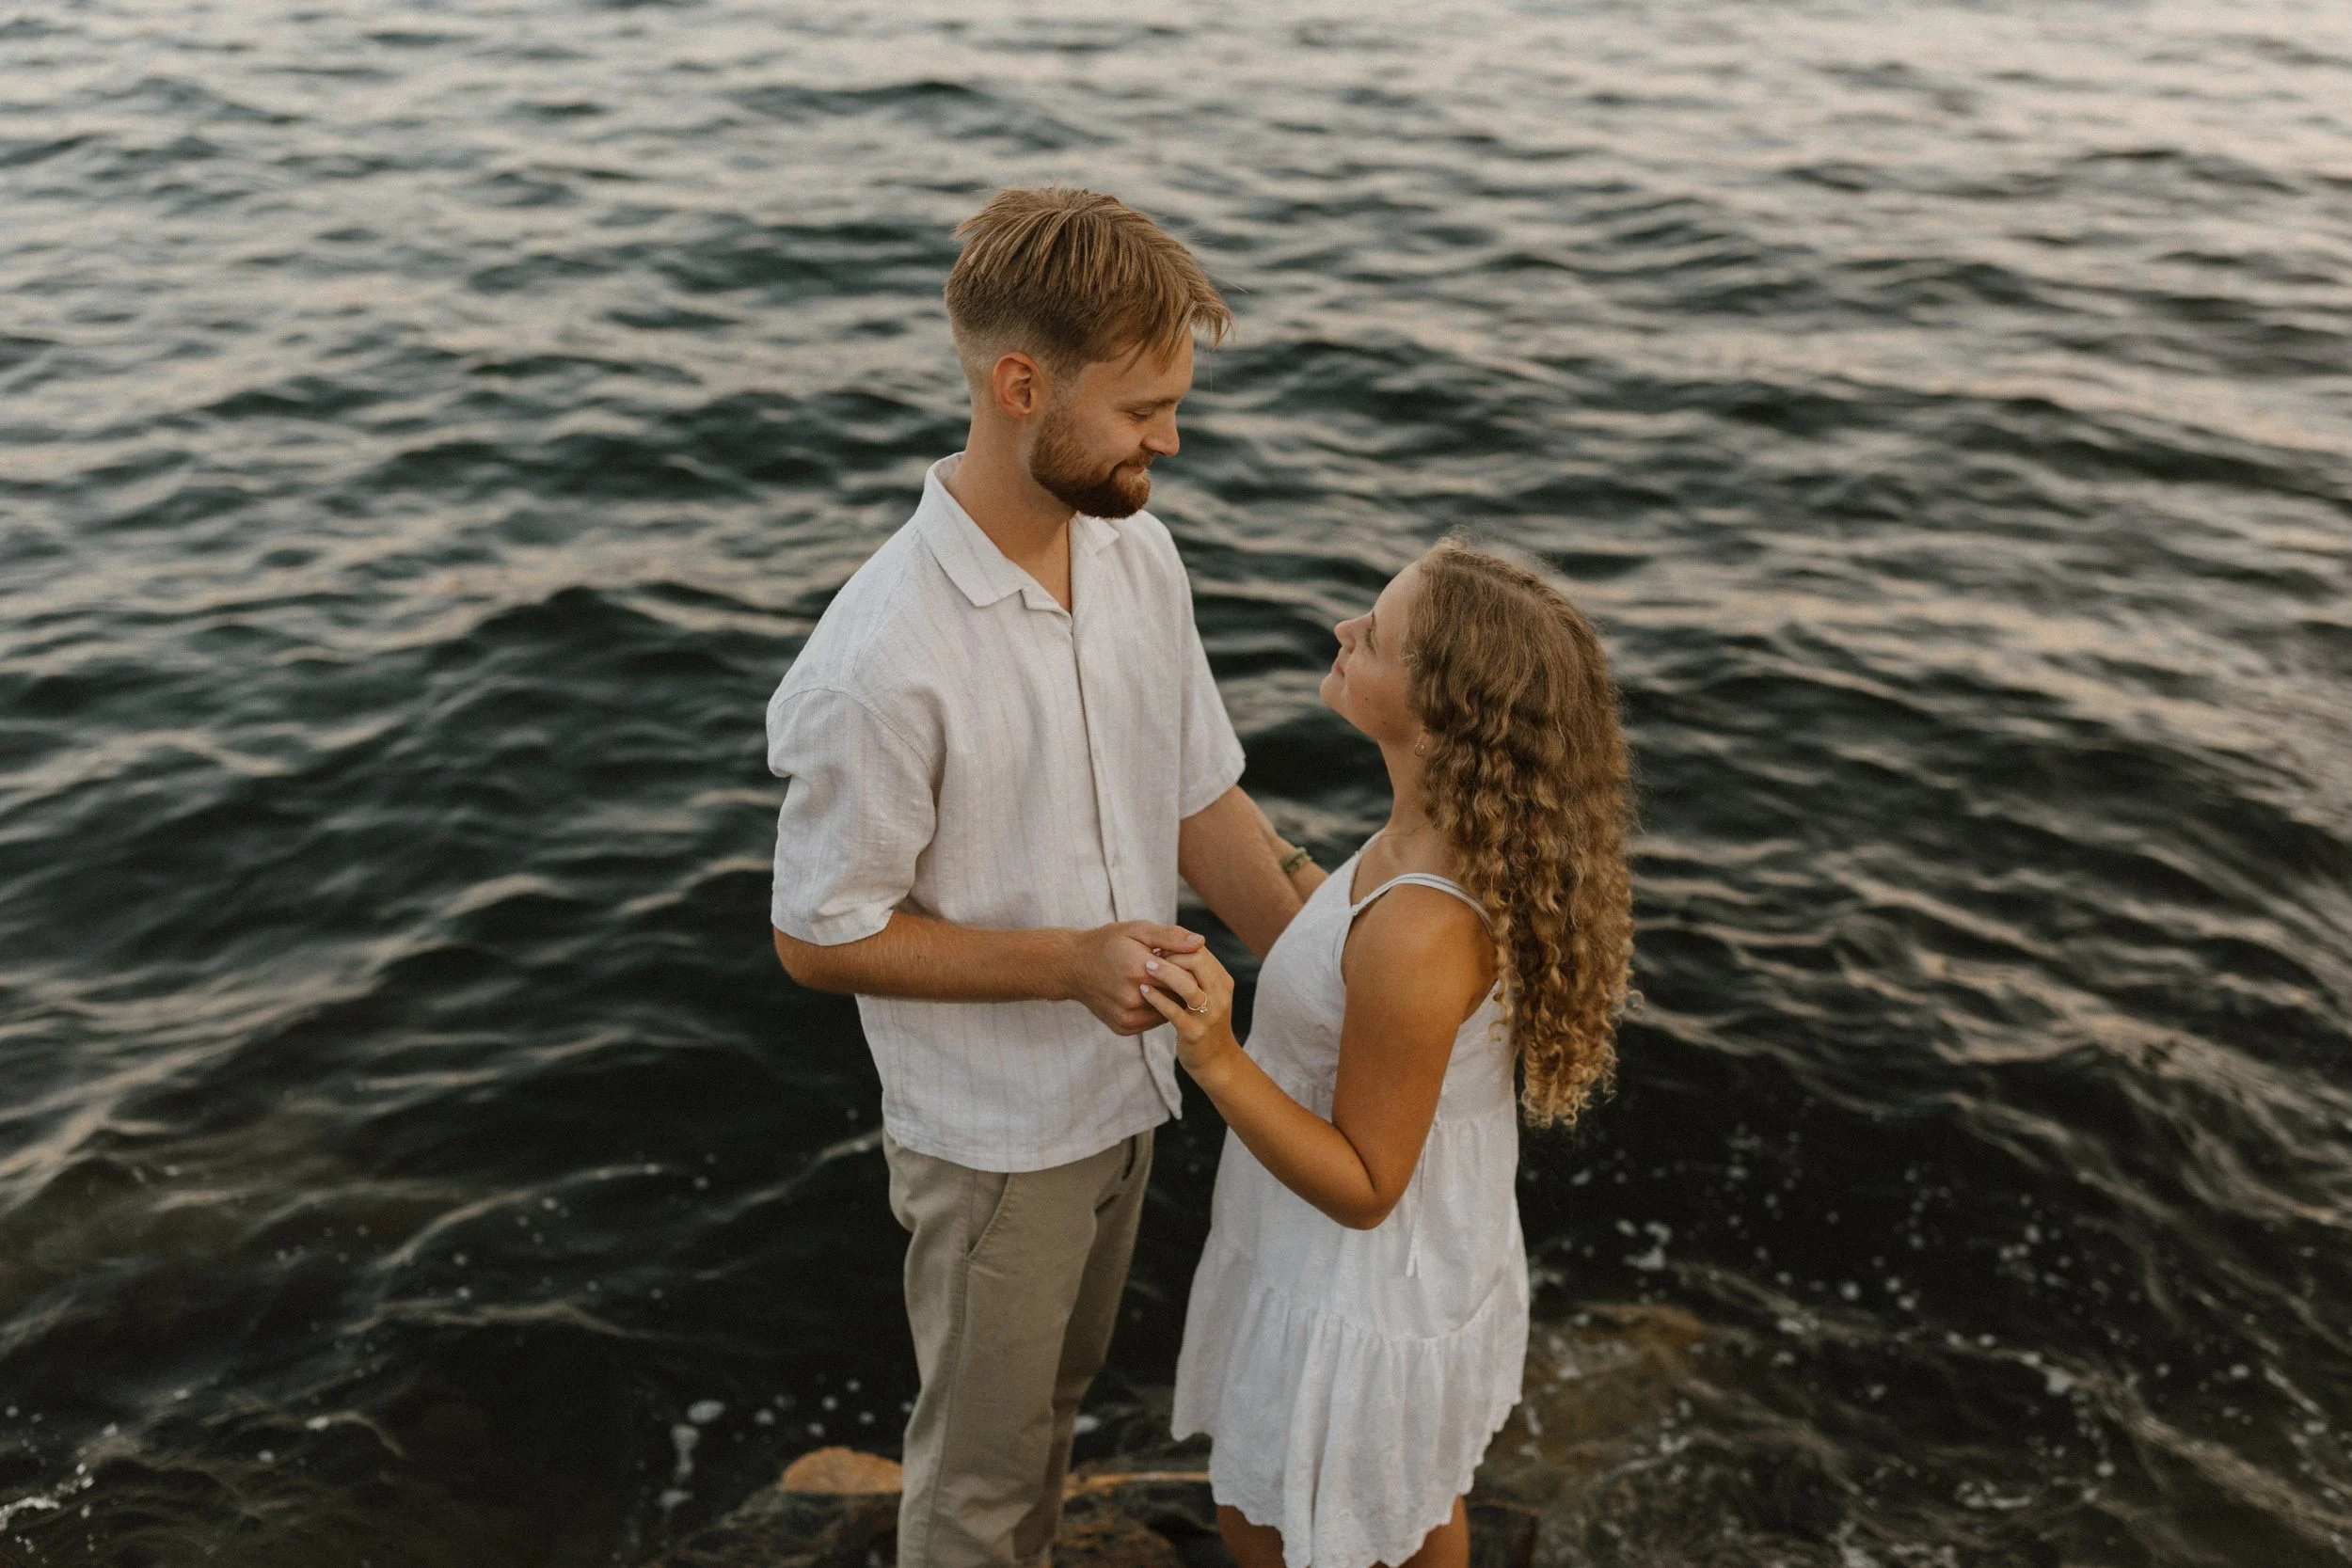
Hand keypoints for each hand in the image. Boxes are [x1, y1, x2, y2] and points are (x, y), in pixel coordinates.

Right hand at [1063, 921, 1204, 1035]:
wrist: (1073, 966)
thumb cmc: (1108, 943)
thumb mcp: (1137, 930)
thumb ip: (1170, 937)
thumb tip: (1201, 942)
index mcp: (1139, 970)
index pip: (1185, 977)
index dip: (1191, 968)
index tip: (1189, 961)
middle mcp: (1133, 998)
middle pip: (1178, 996)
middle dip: (1184, 985)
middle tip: (1182, 972)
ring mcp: (1127, 1016)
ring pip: (1168, 1012)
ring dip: (1172, 999)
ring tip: (1164, 982)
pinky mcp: (1124, 1027)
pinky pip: (1154, 1021)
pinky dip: (1158, 1009)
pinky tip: (1151, 994)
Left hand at [1137, 949, 1239, 1078]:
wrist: (1216, 1061)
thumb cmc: (1204, 1021)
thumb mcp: (1207, 993)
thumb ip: (1196, 971)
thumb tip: (1180, 946)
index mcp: (1222, 980)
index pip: (1201, 951)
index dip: (1178, 946)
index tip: (1157, 946)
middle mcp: (1219, 995)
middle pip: (1198, 962)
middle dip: (1172, 954)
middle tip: (1149, 953)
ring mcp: (1209, 1014)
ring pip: (1188, 986)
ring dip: (1165, 973)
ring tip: (1146, 967)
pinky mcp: (1194, 1032)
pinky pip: (1174, 1012)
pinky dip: (1157, 999)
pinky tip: (1143, 991)